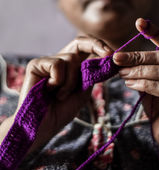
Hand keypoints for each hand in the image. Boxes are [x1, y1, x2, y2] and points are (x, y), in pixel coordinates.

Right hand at [16, 36, 112, 150]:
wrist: (42, 127)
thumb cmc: (61, 111)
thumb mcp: (83, 91)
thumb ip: (91, 75)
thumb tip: (105, 60)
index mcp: (71, 66)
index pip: (85, 47)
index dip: (98, 46)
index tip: (111, 54)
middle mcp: (59, 60)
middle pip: (79, 42)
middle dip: (96, 45)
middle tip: (108, 54)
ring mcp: (47, 61)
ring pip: (71, 59)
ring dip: (71, 81)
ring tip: (61, 95)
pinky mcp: (36, 64)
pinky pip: (57, 64)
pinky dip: (59, 81)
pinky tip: (50, 91)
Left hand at [113, 18, 158, 151]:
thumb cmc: (158, 105)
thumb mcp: (151, 81)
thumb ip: (143, 68)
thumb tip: (121, 56)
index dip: (155, 31)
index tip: (139, 22)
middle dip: (138, 56)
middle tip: (117, 58)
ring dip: (138, 71)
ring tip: (122, 73)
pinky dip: (143, 84)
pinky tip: (131, 84)